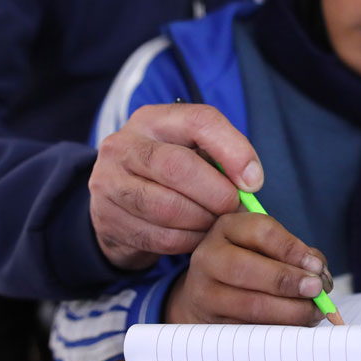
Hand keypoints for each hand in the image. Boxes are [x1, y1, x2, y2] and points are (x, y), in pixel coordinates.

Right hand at [89, 104, 262, 269]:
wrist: (119, 202)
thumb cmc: (171, 173)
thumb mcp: (194, 152)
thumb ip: (223, 158)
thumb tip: (251, 181)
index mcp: (153, 119)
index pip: (199, 121)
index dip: (234, 151)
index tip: (253, 181)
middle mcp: (124, 145)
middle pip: (178, 167)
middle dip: (217, 194)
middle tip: (233, 208)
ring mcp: (109, 182)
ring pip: (168, 207)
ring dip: (203, 221)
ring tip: (216, 222)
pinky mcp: (107, 219)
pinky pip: (159, 236)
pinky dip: (189, 241)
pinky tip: (198, 236)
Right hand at [165, 213, 333, 325]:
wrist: (209, 291)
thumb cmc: (251, 262)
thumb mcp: (270, 246)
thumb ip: (298, 254)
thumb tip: (320, 275)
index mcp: (228, 228)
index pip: (260, 231)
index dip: (291, 249)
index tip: (316, 266)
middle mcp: (209, 257)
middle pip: (246, 268)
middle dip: (287, 281)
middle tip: (316, 289)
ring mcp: (204, 292)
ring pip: (249, 304)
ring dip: (289, 311)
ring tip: (314, 311)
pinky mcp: (209, 323)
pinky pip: (248, 329)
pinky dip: (278, 328)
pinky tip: (297, 325)